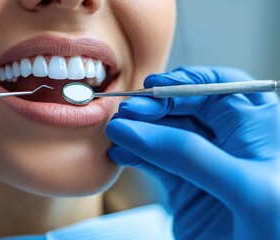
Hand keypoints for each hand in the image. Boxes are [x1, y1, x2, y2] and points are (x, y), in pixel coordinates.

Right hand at [106, 66, 279, 238]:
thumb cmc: (277, 232)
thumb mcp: (243, 186)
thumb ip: (189, 155)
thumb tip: (135, 129)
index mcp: (256, 128)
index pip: (217, 89)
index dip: (183, 84)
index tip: (151, 87)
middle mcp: (229, 141)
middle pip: (185, 109)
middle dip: (154, 108)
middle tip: (126, 113)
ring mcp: (204, 164)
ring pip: (165, 135)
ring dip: (138, 131)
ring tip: (117, 132)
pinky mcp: (184, 187)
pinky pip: (154, 163)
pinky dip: (135, 156)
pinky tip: (120, 154)